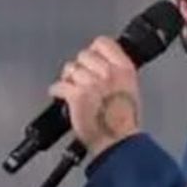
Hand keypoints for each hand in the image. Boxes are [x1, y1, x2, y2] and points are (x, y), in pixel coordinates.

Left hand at [47, 36, 141, 157]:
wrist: (118, 142)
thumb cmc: (124, 123)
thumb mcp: (130, 89)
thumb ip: (117, 73)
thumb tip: (101, 66)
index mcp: (124, 69)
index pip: (103, 43)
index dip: (93, 50)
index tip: (89, 58)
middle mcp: (108, 73)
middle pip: (83, 55)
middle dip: (79, 66)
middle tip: (79, 78)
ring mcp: (92, 83)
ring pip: (70, 69)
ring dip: (68, 79)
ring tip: (70, 88)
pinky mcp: (77, 95)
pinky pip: (60, 85)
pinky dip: (56, 90)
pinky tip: (59, 94)